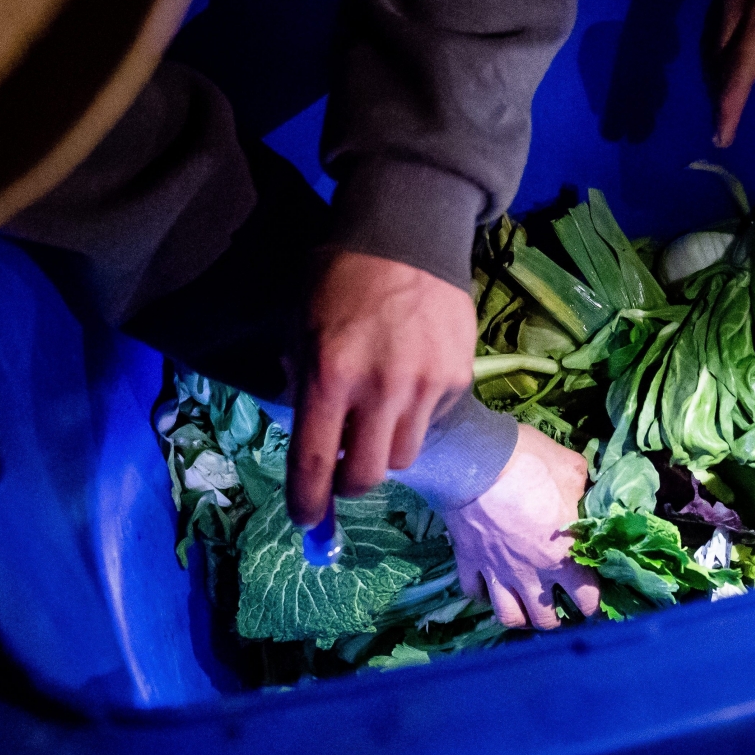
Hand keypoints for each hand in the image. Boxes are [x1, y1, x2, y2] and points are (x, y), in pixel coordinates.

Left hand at [287, 251, 476, 526]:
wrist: (409, 233)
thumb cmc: (340, 275)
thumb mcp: (299, 322)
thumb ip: (298, 379)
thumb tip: (306, 428)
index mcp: (328, 375)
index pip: (312, 462)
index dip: (307, 502)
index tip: (307, 521)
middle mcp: (378, 389)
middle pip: (365, 477)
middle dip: (348, 484)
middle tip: (341, 470)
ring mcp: (423, 387)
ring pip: (401, 456)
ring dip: (382, 448)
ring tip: (376, 414)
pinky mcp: (455, 379)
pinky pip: (429, 422)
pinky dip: (413, 417)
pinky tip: (407, 380)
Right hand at [444, 424, 601, 629]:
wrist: (474, 461)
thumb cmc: (529, 464)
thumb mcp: (571, 470)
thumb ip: (582, 490)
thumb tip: (584, 495)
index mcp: (562, 557)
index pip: (586, 600)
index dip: (593, 606)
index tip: (593, 604)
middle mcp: (531, 574)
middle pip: (545, 620)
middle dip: (556, 620)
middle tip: (559, 608)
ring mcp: (497, 572)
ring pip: (509, 617)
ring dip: (521, 618)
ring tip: (526, 611)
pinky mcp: (469, 562)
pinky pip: (475, 593)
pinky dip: (484, 595)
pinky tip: (490, 588)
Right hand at [703, 0, 754, 147]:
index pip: (740, 68)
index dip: (730, 104)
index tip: (723, 135)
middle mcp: (737, 1)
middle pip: (717, 58)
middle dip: (719, 91)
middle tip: (725, 120)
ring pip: (708, 41)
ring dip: (714, 72)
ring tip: (723, 97)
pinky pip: (711, 23)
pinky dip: (714, 49)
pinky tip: (723, 61)